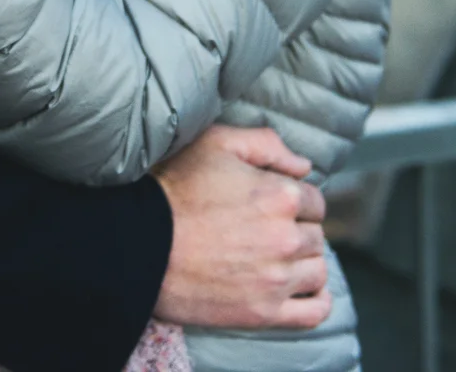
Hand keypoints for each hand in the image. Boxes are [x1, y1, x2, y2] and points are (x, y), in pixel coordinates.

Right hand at [152, 126, 332, 329]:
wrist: (137, 244)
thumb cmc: (173, 189)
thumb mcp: (215, 144)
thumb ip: (266, 143)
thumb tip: (303, 166)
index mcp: (280, 195)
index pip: (314, 201)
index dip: (294, 200)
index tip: (272, 205)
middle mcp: (286, 238)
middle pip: (315, 236)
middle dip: (296, 230)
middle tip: (265, 230)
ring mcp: (276, 278)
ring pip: (317, 270)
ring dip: (303, 263)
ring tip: (277, 258)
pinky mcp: (264, 312)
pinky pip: (314, 311)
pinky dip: (316, 301)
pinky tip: (303, 290)